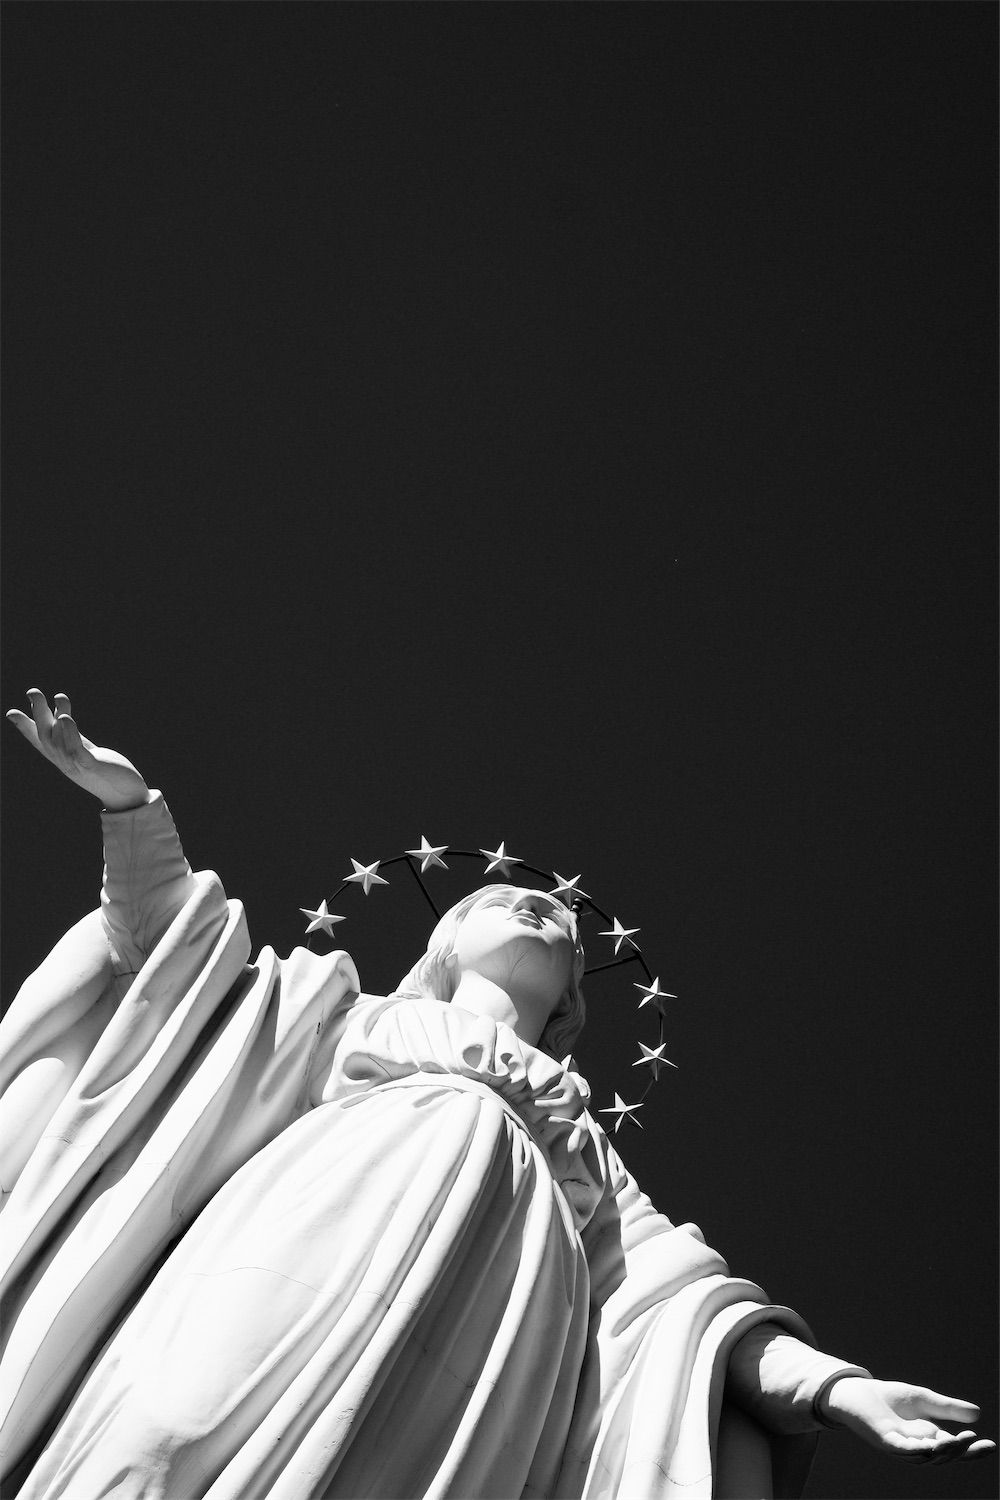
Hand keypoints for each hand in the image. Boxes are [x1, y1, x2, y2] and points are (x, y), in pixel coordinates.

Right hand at [7, 690, 149, 811]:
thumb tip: (59, 711)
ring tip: (55, 696)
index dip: (25, 727)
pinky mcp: (92, 767)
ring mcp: (76, 766)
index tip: (11, 713)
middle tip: (32, 691)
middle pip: (46, 736)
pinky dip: (70, 733)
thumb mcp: (84, 748)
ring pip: (58, 741)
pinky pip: (76, 750)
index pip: (40, 740)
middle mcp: (64, 762)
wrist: (126, 794)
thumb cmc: (104, 770)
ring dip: (54, 718)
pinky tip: (65, 719)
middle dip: (38, 713)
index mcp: (62, 756)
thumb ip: (70, 732)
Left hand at [825, 1376, 995, 1464]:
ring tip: (957, 1440)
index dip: (973, 1451)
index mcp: (930, 1439)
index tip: (992, 1446)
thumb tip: (977, 1413)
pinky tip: (930, 1445)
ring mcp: (902, 1447)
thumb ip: (948, 1408)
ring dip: (943, 1451)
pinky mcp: (885, 1442)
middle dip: (960, 1451)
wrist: (858, 1393)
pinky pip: (904, 1450)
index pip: (955, 1450)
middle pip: (944, 1457)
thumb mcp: (925, 1400)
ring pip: (927, 1457)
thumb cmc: (890, 1399)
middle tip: (973, 1439)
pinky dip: (918, 1450)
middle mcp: (918, 1447)